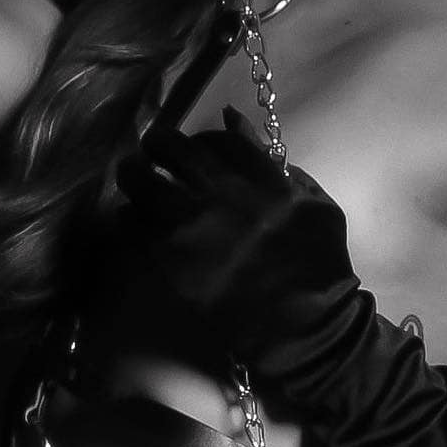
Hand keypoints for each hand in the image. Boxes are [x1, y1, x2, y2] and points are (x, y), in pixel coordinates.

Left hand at [115, 106, 365, 357]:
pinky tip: (136, 217)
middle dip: (157, 143)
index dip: (200, 137)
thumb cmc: (317, 264)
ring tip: (134, 176)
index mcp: (261, 178)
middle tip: (154, 151)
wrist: (303, 326)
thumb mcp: (316, 205)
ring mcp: (193, 226)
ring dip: (134, 172)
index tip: (195, 149)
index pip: (216, 137)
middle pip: (170, 147)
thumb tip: (235, 121)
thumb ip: (279, 164)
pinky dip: (130, 215)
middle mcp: (223, 194)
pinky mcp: (171, 259)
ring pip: (141, 180)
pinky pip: (134, 223)